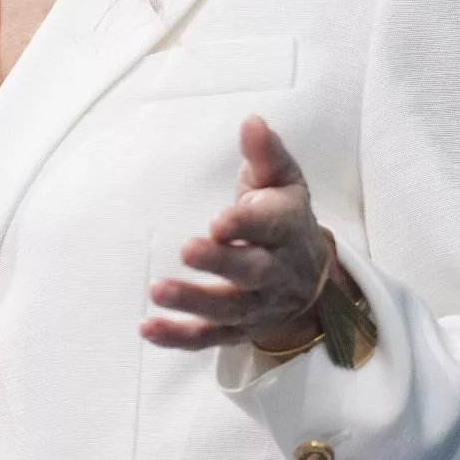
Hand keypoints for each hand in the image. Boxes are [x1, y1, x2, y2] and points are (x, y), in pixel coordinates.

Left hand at [143, 115, 333, 352]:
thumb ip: (266, 154)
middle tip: (188, 249)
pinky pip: (208, 338)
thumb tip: (251, 121)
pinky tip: (147, 328)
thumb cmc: (284, 219)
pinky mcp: (236, 329)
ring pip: (228, 309)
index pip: (272, 226)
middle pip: (252, 271)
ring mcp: (257, 305)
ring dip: (193, 301)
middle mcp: (276, 271)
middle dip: (221, 262)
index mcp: (288, 229)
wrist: (311, 280)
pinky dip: (178, 337)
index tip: (220, 220)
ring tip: (157, 290)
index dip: (247, 223)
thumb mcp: (283, 182)